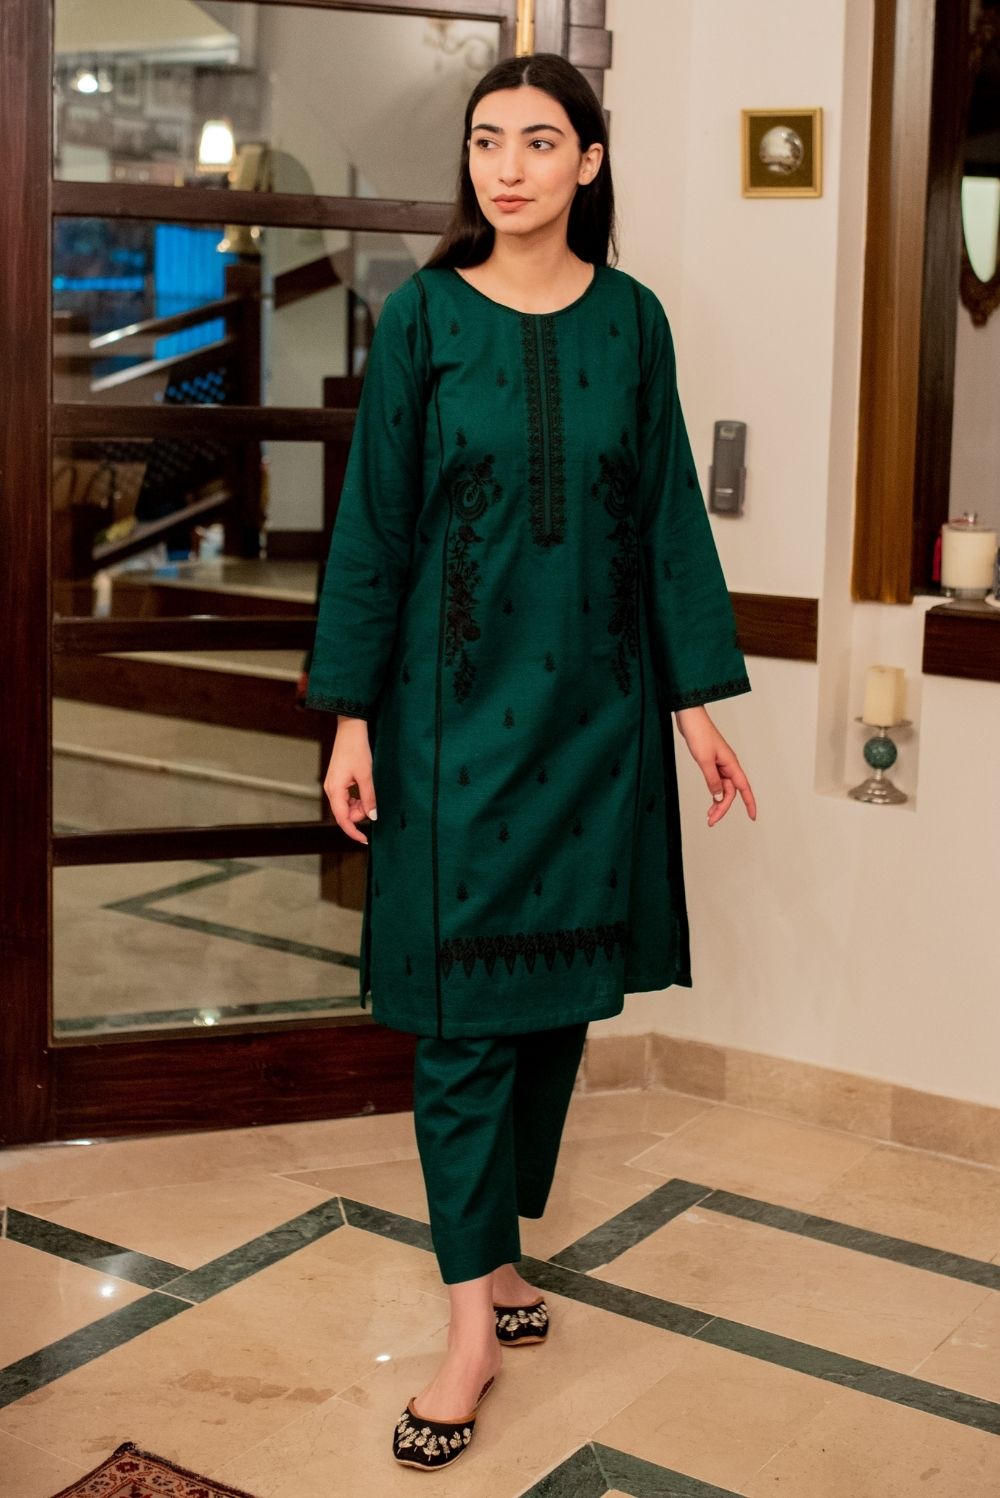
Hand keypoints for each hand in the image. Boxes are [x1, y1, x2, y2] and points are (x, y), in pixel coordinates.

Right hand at [323, 717, 377, 844]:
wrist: (350, 730)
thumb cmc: (357, 749)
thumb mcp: (366, 775)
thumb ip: (369, 798)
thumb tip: (372, 817)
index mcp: (335, 791)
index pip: (342, 819)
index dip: (353, 832)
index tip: (365, 840)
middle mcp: (331, 790)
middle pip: (344, 813)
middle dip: (359, 813)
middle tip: (373, 802)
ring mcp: (333, 786)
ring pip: (346, 806)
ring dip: (359, 805)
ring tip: (370, 792)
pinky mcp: (337, 781)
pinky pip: (346, 797)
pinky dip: (356, 798)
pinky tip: (364, 790)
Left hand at [674, 705, 756, 827]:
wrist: (690, 718)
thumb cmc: (699, 734)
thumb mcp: (704, 759)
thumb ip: (712, 779)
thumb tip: (719, 797)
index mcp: (731, 764)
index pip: (744, 788)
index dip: (750, 804)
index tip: (753, 818)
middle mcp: (728, 765)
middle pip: (730, 792)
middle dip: (722, 808)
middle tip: (711, 821)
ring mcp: (720, 764)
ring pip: (722, 788)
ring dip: (717, 803)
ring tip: (708, 816)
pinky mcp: (711, 762)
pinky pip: (716, 782)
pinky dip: (713, 792)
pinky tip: (710, 800)